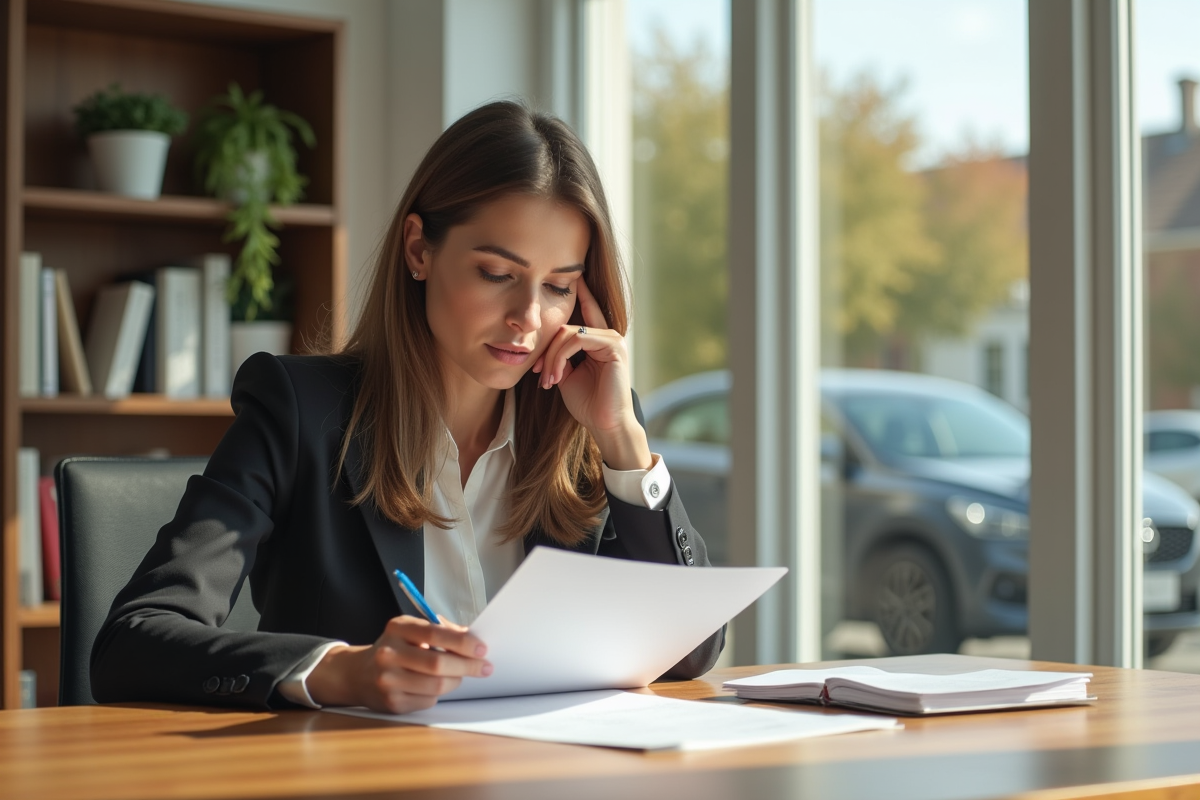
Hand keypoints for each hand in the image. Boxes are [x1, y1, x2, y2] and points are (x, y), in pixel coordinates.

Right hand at [305, 615, 490, 712]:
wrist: (358, 674)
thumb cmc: (395, 649)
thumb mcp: (411, 630)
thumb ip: (441, 631)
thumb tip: (472, 639)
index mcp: (397, 628)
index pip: (435, 633)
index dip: (462, 642)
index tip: (481, 648)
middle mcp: (389, 653)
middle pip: (438, 664)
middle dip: (467, 666)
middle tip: (484, 667)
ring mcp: (388, 680)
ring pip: (437, 685)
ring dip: (456, 681)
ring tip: (459, 675)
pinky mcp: (392, 702)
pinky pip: (429, 700)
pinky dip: (439, 694)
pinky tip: (434, 686)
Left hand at [532, 278, 651, 470]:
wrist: (604, 424)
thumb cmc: (587, 403)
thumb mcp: (567, 374)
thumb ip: (560, 354)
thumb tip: (547, 343)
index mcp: (598, 340)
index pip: (585, 310)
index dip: (578, 293)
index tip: (569, 276)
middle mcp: (608, 335)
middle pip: (566, 326)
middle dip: (547, 349)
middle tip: (538, 373)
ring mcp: (613, 339)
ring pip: (569, 333)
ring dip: (551, 357)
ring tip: (547, 380)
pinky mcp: (614, 346)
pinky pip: (578, 339)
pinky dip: (561, 357)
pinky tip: (557, 377)